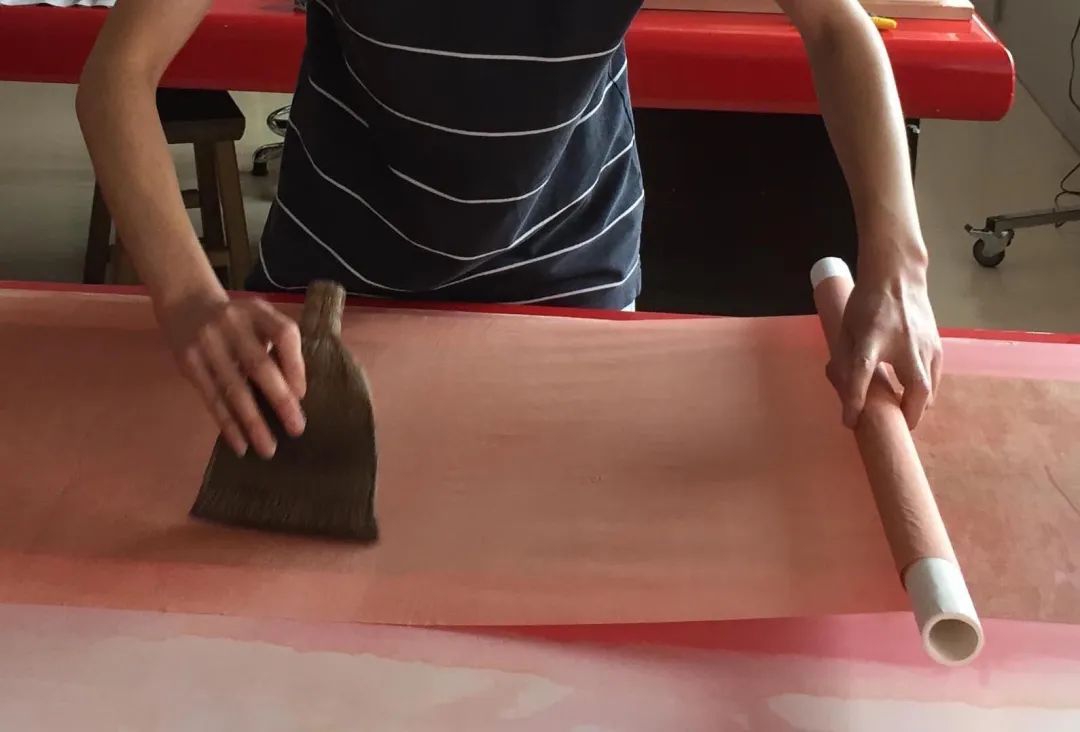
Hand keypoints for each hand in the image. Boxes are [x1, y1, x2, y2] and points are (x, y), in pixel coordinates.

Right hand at [156, 286, 306, 457]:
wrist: (185, 302)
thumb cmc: (237, 320)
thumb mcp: (260, 319)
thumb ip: (279, 346)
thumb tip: (296, 394)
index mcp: (258, 312)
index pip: (284, 335)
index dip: (296, 365)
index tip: (303, 395)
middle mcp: (232, 325)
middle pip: (259, 365)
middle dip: (280, 400)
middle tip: (296, 429)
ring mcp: (207, 344)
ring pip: (233, 389)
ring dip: (252, 423)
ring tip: (268, 449)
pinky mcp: (190, 363)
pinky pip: (211, 399)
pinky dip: (227, 424)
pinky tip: (240, 444)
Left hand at [827, 253, 941, 429]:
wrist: (898, 276)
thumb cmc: (866, 302)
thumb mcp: (846, 328)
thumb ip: (844, 358)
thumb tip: (842, 389)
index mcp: (872, 338)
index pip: (862, 373)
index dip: (855, 400)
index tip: (850, 421)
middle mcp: (904, 344)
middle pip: (915, 388)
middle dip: (907, 415)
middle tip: (896, 428)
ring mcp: (925, 345)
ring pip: (929, 387)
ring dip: (917, 407)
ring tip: (904, 416)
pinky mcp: (937, 346)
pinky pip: (935, 378)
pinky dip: (926, 393)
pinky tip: (915, 397)